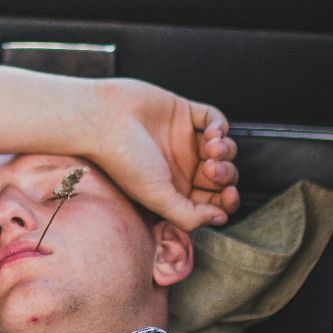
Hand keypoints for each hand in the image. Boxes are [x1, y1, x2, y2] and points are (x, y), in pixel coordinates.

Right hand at [88, 79, 240, 231]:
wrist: (104, 120)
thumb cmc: (123, 160)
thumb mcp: (157, 197)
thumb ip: (188, 215)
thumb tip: (219, 219)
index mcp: (175, 190)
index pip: (213, 201)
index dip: (226, 202)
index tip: (228, 196)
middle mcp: (181, 166)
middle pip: (223, 176)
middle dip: (225, 175)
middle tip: (210, 169)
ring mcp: (184, 139)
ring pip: (223, 149)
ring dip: (226, 151)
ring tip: (211, 148)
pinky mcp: (184, 113)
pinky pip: (215, 119)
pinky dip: (220, 127)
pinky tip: (211, 132)